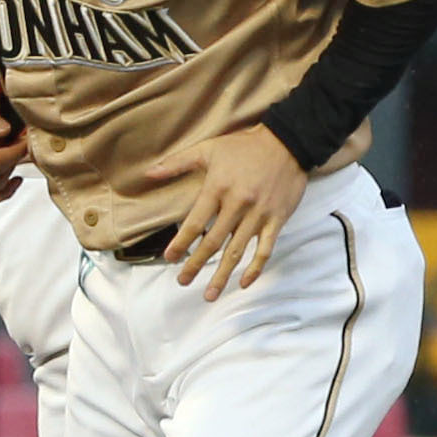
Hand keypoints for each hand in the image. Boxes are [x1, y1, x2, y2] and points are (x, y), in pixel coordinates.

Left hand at [121, 125, 305, 298]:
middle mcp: (238, 205)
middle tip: (183, 281)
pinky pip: (266, 249)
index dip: (180, 243)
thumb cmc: (245, 146)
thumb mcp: (208, 149)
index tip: (169, 259)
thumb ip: (177, 163)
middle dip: (196, 265)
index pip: (194, 223)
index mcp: (218, 189)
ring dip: (222, 275)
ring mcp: (259, 214)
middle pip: (213, 243)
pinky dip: (255, 268)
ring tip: (209, 294)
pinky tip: (244, 282)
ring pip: (237, 251)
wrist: (288, 142)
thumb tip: (148, 173)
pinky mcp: (277, 219)